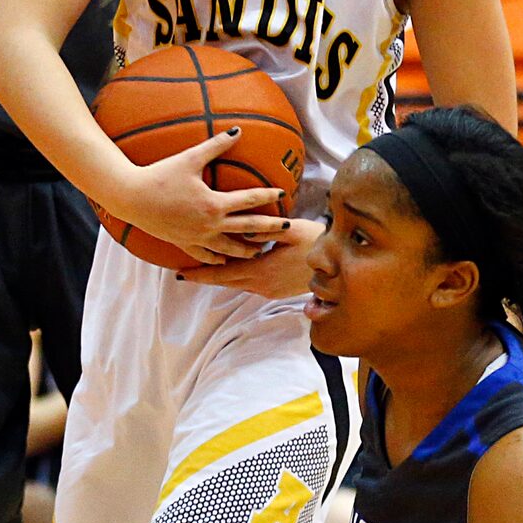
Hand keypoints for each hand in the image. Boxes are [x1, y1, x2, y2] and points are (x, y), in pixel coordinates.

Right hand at [115, 129, 291, 264]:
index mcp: (214, 204)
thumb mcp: (190, 158)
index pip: (248, 200)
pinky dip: (218, 259)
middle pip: (247, 228)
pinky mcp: (184, 243)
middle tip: (287, 228)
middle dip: (270, 229)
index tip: (282, 193)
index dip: (267, 196)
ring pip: (229, 248)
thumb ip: (215, 145)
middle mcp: (209, 224)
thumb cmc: (160, 175)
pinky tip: (225, 260)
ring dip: (247, 250)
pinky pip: (205, 256)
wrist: (132, 197)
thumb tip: (237, 130)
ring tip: (261, 251)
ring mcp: (197, 237)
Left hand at [178, 217, 323, 296]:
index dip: (201, 274)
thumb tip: (242, 233)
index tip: (181, 273)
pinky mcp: (276, 291)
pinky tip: (230, 269)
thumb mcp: (292, 231)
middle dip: (204, 278)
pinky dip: (235, 277)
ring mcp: (269, 291)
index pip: (223, 274)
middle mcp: (262, 286)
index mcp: (262, 271)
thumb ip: (265, 232)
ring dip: (220, 277)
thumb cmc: (317, 242)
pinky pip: (249, 284)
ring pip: (237, 284)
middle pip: (226, 282)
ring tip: (201, 270)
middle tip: (183, 274)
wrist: (340, 267)